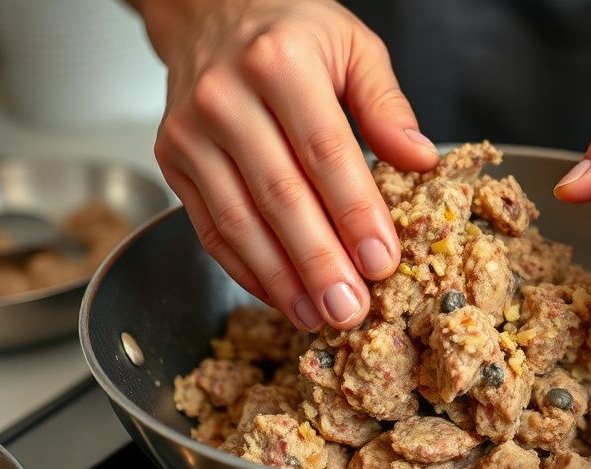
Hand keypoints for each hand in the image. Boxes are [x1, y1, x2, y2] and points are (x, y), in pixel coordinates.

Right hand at [135, 0, 438, 330]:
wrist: (207, 9)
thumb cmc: (288, 30)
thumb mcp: (352, 44)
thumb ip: (386, 103)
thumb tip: (418, 160)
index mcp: (280, 62)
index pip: (325, 152)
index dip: (355, 213)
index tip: (382, 262)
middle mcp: (225, 97)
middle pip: (279, 196)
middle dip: (319, 263)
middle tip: (351, 310)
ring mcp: (190, 133)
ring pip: (239, 222)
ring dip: (282, 279)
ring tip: (320, 316)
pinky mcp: (171, 160)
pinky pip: (210, 229)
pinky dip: (247, 270)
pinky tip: (282, 296)